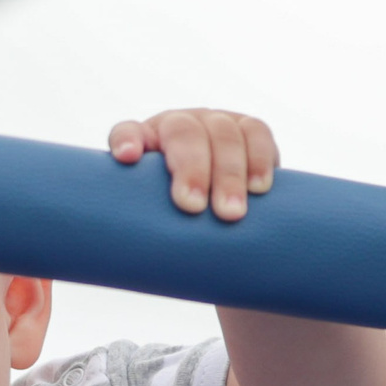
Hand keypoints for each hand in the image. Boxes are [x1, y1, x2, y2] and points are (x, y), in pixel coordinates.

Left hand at [109, 109, 276, 221]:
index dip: (126, 140)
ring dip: (228, 173)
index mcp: (143, 144)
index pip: (126, 132)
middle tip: (192, 207)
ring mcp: (213, 123)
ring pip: (223, 134)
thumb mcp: (154, 223)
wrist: (218, 216)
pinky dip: (260, 160)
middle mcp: (177, 126)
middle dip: (191, 169)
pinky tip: (259, 188)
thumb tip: (130, 262)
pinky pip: (258, 133)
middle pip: (183, 132)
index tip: (127, 158)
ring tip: (231, 213)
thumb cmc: (174, 225)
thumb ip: (142, 227)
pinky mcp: (248, 128)